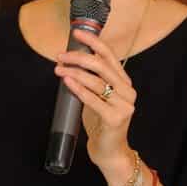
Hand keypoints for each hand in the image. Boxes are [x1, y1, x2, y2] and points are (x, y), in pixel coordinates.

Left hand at [54, 26, 137, 173]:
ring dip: (74, 72)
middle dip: (78, 57)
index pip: (110, 56)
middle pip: (102, 66)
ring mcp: (124, 105)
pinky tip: (67, 81)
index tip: (76, 34)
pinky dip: (78, 89)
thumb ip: (91, 82)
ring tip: (58, 69)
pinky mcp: (116, 119)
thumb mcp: (97, 97)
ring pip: (97, 82)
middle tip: (60, 56)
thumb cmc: (100, 123)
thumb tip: (69, 62)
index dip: (93, 42)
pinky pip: (93, 99)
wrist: (109, 151)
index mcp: (124, 82)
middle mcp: (128, 91)